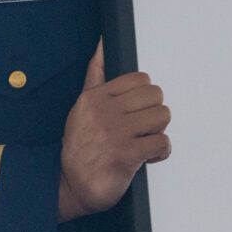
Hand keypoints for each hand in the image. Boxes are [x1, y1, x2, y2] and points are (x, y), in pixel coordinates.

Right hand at [58, 44, 170, 220]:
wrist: (69, 186)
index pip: (140, 79)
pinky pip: (162, 142)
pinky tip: (147, 157)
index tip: (135, 112)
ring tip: (143, 142)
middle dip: (153, 113)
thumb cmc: (80, 147)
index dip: (144, 97)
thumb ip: (96, 76)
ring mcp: (116, 133)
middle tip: (142, 128)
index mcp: (96, 97)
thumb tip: (102, 45)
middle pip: (156, 96)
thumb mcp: (82, 107)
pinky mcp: (127, 155)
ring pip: (162, 116)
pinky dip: (160, 152)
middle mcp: (105, 112)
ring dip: (157, 132)